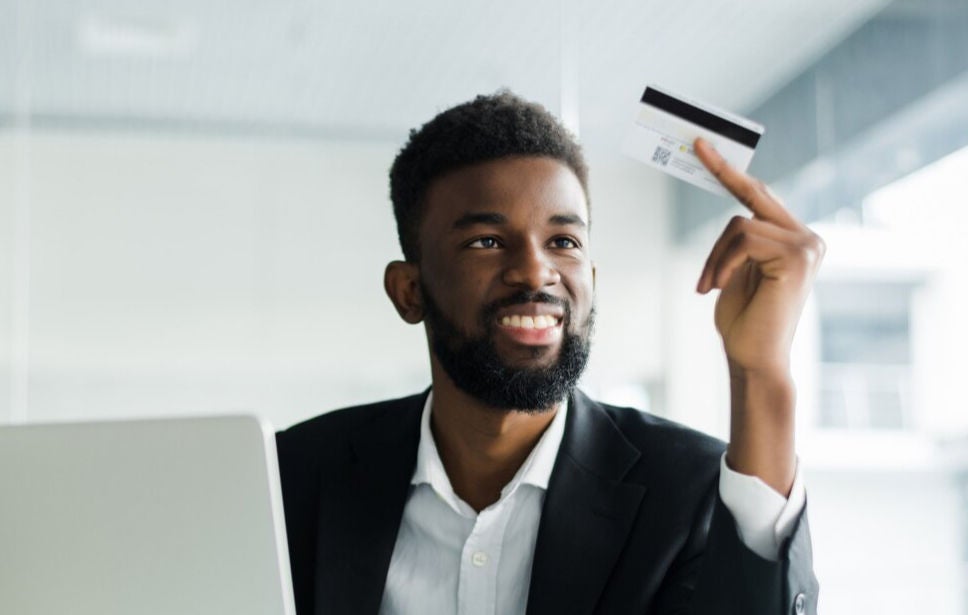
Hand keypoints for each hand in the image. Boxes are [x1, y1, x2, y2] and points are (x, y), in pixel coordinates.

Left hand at [692, 137, 824, 493]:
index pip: (760, 196)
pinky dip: (721, 263)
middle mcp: (809, 238)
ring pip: (740, 225)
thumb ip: (740, 242)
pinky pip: (743, 239)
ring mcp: (808, 245)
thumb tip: (733, 214)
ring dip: (714, 256)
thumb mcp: (735, 271)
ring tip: (708, 285)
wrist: (753, 358)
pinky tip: (717, 287)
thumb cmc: (742, 321)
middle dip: (723, 174)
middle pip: (749, 200)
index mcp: (794, 240)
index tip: (705, 144)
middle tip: (695, 144)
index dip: (732, 170)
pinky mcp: (798, 256)